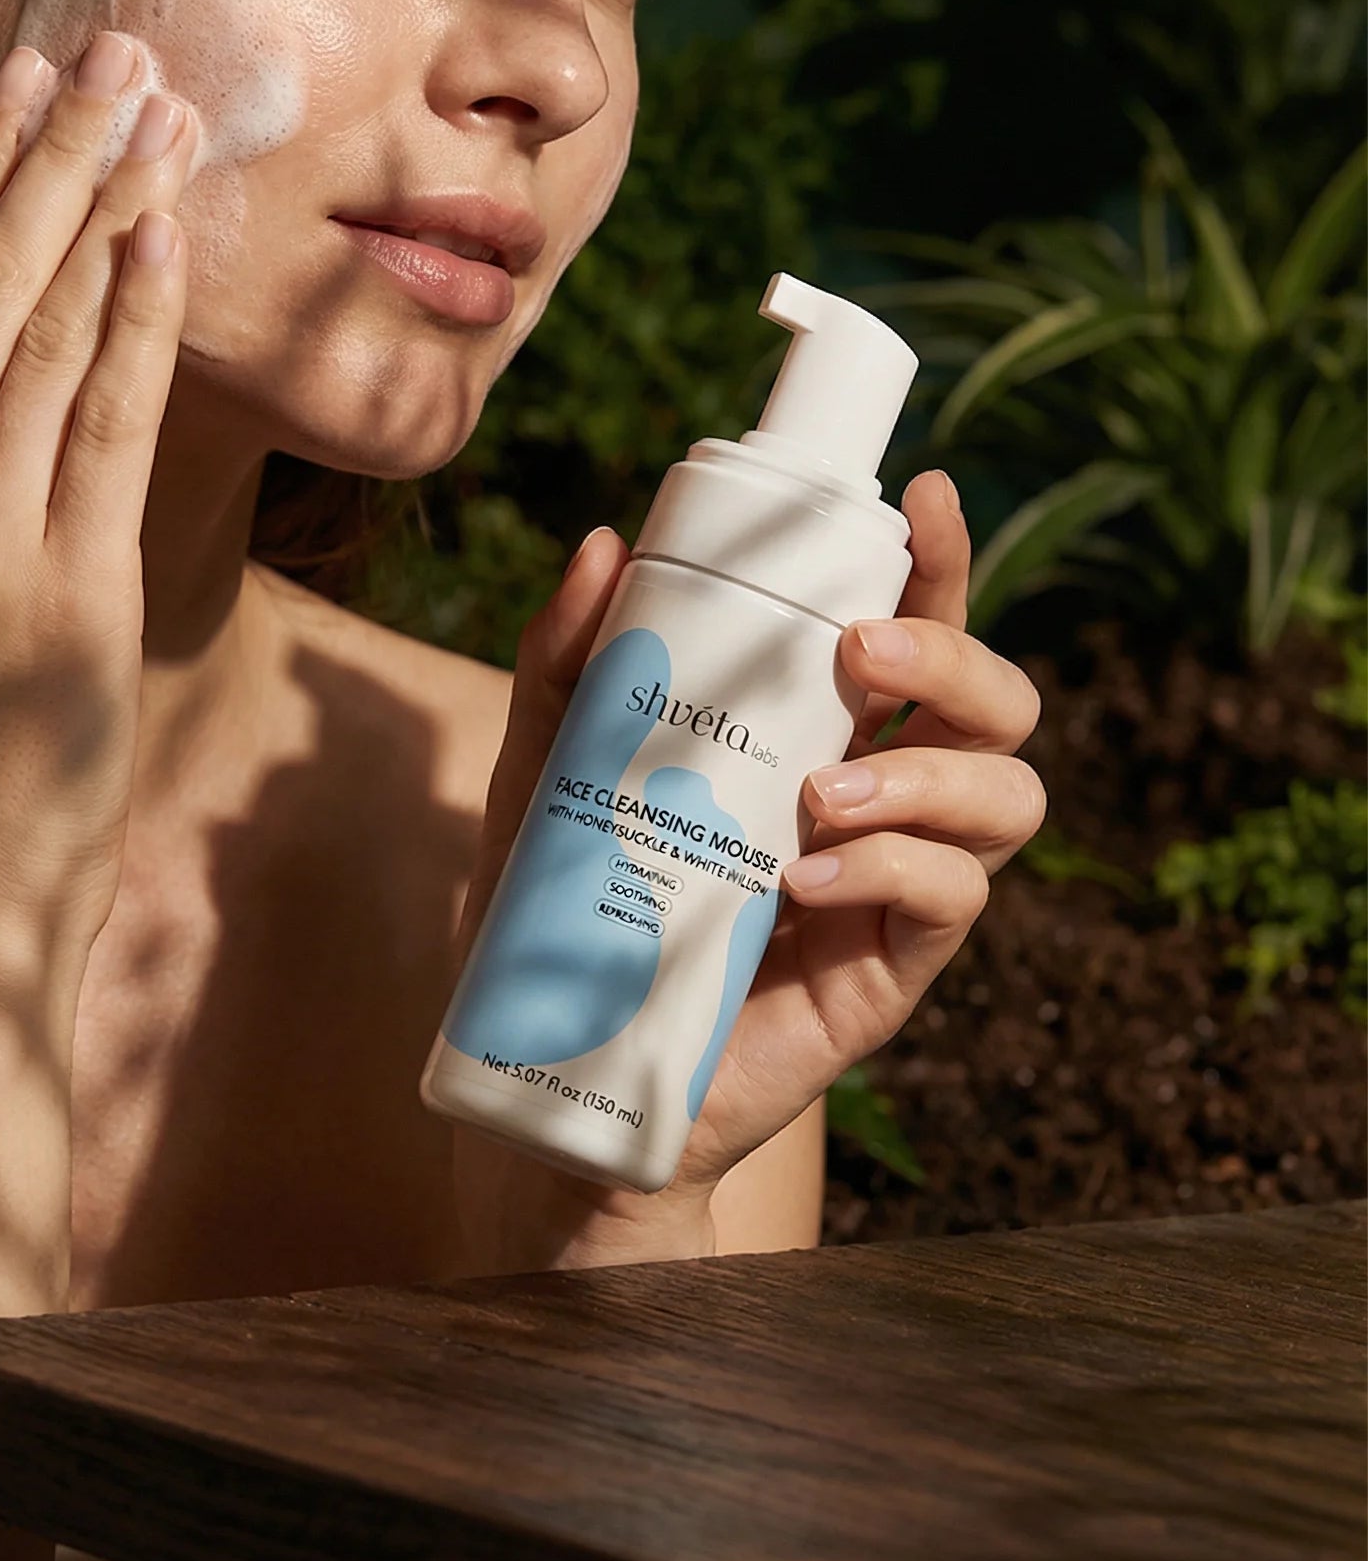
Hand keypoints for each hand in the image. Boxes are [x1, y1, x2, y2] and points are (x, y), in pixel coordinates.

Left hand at [449, 471, 1044, 1270]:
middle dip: (958, 653)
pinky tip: (807, 876)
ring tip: (820, 794)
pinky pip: (954, 899)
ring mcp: (898, 882)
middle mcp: (880, 792)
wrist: (569, 1064)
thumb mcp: (552, 770)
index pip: (912, 626)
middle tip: (861, 655)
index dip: (940, 560)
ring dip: (930, 771)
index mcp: (819, 728)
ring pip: (1008, 796)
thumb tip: (600, 543)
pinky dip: (894, 869)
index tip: (924, 495)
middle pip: (998, 702)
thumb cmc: (571, 906)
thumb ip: (568, 665)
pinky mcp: (892, 968)